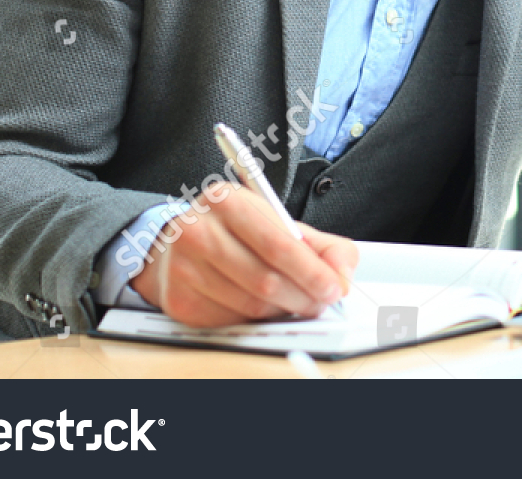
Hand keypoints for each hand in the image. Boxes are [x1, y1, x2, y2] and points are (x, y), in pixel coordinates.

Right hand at [129, 182, 357, 326]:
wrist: (185, 241)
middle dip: (303, 297)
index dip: (311, 271)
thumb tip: (342, 275)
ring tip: (294, 302)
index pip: (278, 244)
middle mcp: (197, 230)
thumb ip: (323, 246)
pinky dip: (255, 320)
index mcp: (227, 201)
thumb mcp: (281, 224)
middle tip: (320, 302)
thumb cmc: (240, 232)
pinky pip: (231, 321)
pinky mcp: (179, 299)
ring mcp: (183, 267)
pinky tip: (262, 306)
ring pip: (250, 305)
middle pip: (265, 280)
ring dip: (282, 310)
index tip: (333, 288)